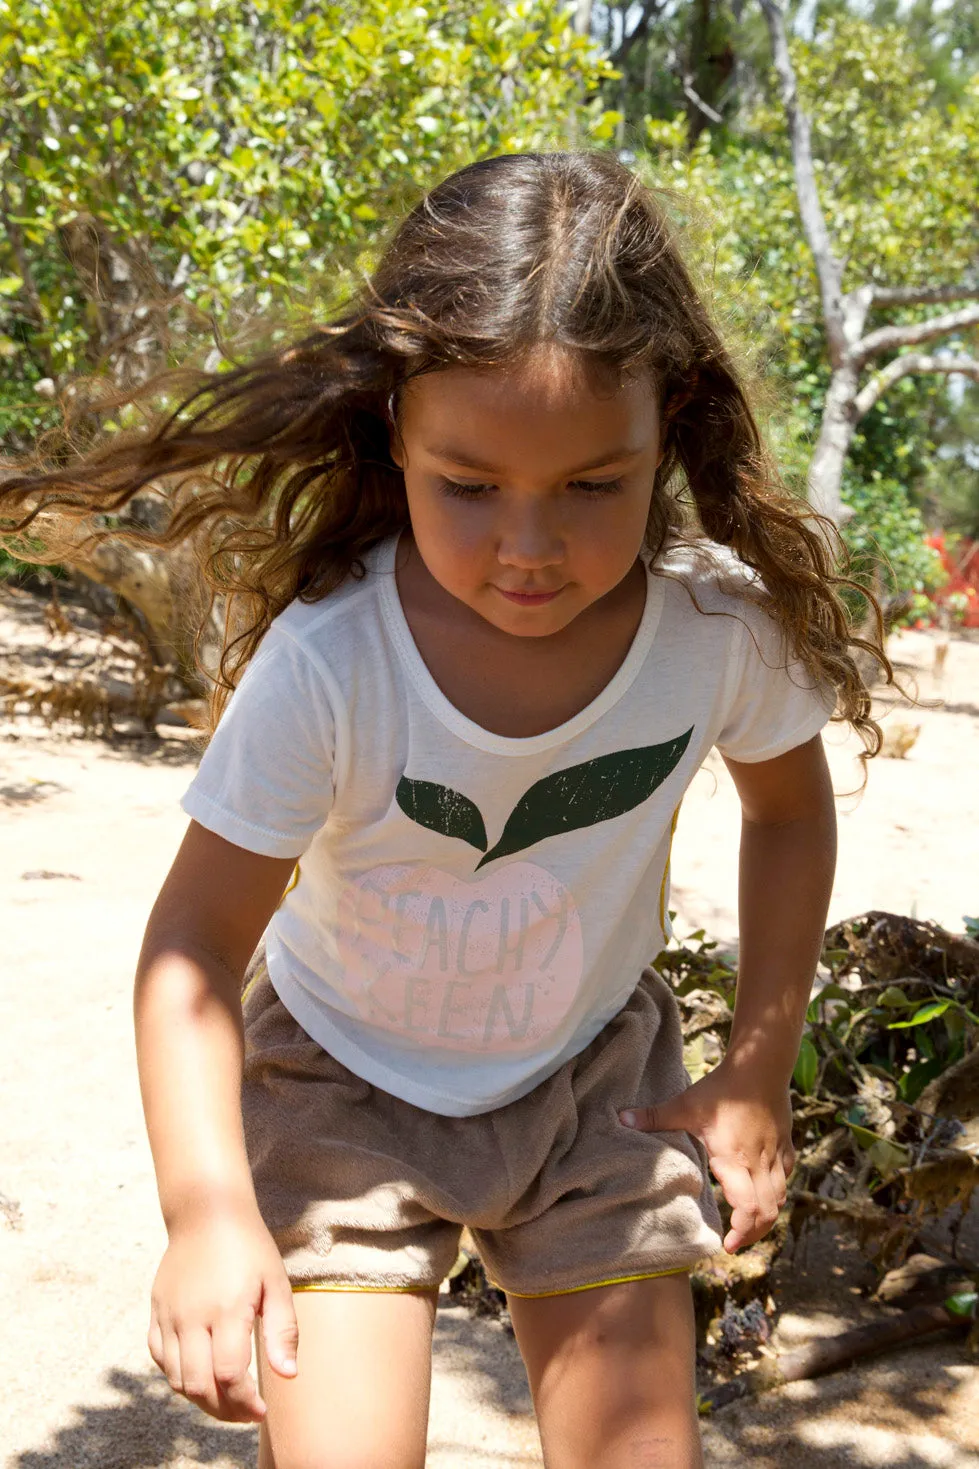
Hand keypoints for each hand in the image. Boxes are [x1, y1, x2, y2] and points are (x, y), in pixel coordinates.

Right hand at [148, 1202, 298, 1422]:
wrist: (207, 1211)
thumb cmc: (249, 1246)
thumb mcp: (276, 1282)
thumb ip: (283, 1331)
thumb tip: (288, 1376)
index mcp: (227, 1309)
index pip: (230, 1376)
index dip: (245, 1403)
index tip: (262, 1411)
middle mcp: (192, 1316)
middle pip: (198, 1386)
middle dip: (223, 1410)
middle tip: (244, 1411)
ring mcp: (169, 1314)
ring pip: (175, 1379)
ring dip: (200, 1397)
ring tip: (225, 1397)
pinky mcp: (156, 1310)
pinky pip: (160, 1358)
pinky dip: (177, 1375)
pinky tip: (200, 1372)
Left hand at [619, 1059, 794, 1252]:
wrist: (761, 1065)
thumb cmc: (723, 1088)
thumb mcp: (686, 1105)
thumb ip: (655, 1117)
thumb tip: (622, 1119)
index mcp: (735, 1161)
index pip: (749, 1210)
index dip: (742, 1233)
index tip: (727, 1244)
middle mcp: (759, 1164)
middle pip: (768, 1212)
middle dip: (754, 1233)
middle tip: (735, 1241)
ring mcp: (776, 1154)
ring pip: (779, 1197)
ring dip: (766, 1215)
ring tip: (748, 1223)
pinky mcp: (785, 1144)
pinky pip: (786, 1175)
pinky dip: (776, 1189)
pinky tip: (763, 1189)